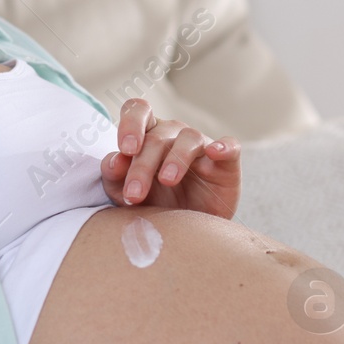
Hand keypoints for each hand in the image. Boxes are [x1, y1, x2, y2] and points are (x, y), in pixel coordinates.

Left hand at [101, 98, 240, 218]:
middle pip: (157, 137)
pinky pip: (230, 146)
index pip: (138, 111)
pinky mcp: (225, 163)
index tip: (125, 150)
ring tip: (166, 181)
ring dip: (176, 159)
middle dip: (142, 166)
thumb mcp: (125, 195)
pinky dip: (223, 147)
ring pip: (189, 138)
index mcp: (146, 134)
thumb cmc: (153, 206)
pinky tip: (215, 153)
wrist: (185, 233)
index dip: (130, 124)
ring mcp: (200, 146)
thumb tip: (114, 161)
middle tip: (134, 195)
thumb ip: (114, 176)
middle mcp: (173, 134)